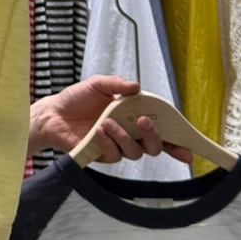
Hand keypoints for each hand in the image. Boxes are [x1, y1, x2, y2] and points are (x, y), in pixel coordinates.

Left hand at [28, 76, 192, 164]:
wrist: (53, 112)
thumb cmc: (76, 99)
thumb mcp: (98, 84)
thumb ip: (117, 84)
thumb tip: (137, 86)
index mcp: (131, 118)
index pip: (159, 132)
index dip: (175, 143)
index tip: (188, 149)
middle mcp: (127, 135)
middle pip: (152, 147)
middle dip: (153, 136)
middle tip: (143, 122)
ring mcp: (115, 146)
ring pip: (133, 152)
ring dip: (124, 137)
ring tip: (107, 122)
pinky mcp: (101, 155)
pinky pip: (113, 155)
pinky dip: (108, 143)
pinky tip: (99, 131)